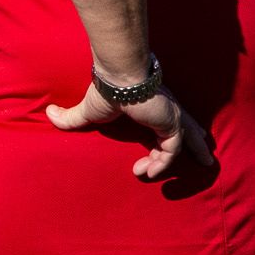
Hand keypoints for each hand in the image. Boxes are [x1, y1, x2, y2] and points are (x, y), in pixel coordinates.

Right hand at [47, 80, 216, 185]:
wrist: (116, 78)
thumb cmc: (106, 91)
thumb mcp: (88, 110)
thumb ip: (71, 117)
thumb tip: (48, 114)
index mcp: (154, 107)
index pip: (170, 124)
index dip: (170, 139)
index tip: (152, 159)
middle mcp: (168, 111)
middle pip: (191, 129)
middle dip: (198, 144)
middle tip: (207, 159)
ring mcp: (173, 117)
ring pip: (185, 143)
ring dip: (169, 163)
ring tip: (150, 176)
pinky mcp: (172, 124)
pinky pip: (172, 151)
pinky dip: (162, 164)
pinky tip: (146, 173)